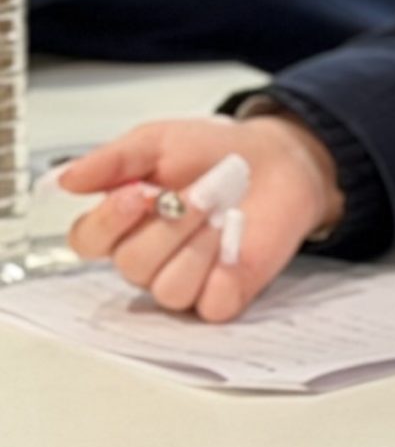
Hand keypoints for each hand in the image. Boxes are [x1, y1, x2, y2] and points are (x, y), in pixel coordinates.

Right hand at [53, 115, 341, 321]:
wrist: (277, 160)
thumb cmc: (213, 153)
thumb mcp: (159, 142)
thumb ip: (113, 161)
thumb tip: (66, 180)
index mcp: (122, 222)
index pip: (88, 240)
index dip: (109, 221)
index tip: (139, 193)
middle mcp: (146, 257)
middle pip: (131, 264)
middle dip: (171, 224)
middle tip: (204, 193)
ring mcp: (183, 280)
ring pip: (168, 288)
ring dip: (199, 247)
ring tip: (225, 214)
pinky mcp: (223, 295)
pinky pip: (210, 304)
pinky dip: (225, 274)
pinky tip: (237, 248)